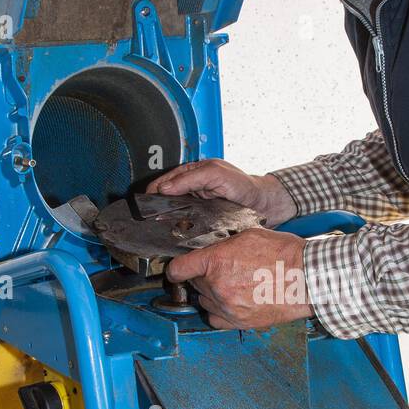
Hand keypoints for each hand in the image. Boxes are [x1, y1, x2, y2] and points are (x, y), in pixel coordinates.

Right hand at [145, 158, 295, 226]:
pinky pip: (187, 225)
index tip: (144, 202)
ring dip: (168, 220)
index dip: (153, 191)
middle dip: (156, 208)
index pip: (165, 181)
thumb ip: (190, 178)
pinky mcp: (204, 220)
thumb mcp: (215, 174)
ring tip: (157, 227)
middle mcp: (193, 189)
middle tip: (147, 218)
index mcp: (193, 173)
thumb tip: (165, 187)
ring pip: (175, 213)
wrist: (264, 204)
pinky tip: (176, 234)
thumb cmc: (244, 185)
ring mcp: (198, 205)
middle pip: (167, 199)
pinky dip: (181, 229)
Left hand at [167, 228, 311, 329]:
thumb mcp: (248, 236)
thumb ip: (222, 245)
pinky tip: (233, 301)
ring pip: (204, 301)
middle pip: (194, 284)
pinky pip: (214, 318)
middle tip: (225, 270)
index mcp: (216, 261)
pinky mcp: (237, 321)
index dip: (176, 269)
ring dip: (213, 293)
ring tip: (235, 284)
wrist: (307, 278)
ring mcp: (227, 306)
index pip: (179, 269)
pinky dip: (219, 311)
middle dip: (204, 276)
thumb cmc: (284, 255)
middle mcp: (217, 286)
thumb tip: (208, 251)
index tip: (178, 270)